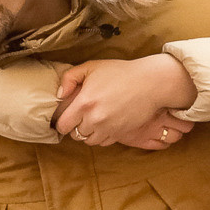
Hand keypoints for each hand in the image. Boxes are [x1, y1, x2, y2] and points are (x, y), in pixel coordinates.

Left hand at [53, 55, 196, 146]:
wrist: (149, 83)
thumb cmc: (120, 72)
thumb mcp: (91, 67)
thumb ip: (69, 78)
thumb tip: (60, 95)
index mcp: (84, 103)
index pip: (62, 126)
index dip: (62, 122)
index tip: (67, 117)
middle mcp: (94, 119)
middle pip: (75, 135)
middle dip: (76, 127)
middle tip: (82, 117)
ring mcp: (108, 128)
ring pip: (89, 141)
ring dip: (89, 133)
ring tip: (94, 120)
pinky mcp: (120, 133)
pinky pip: (104, 142)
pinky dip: (102, 136)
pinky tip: (106, 124)